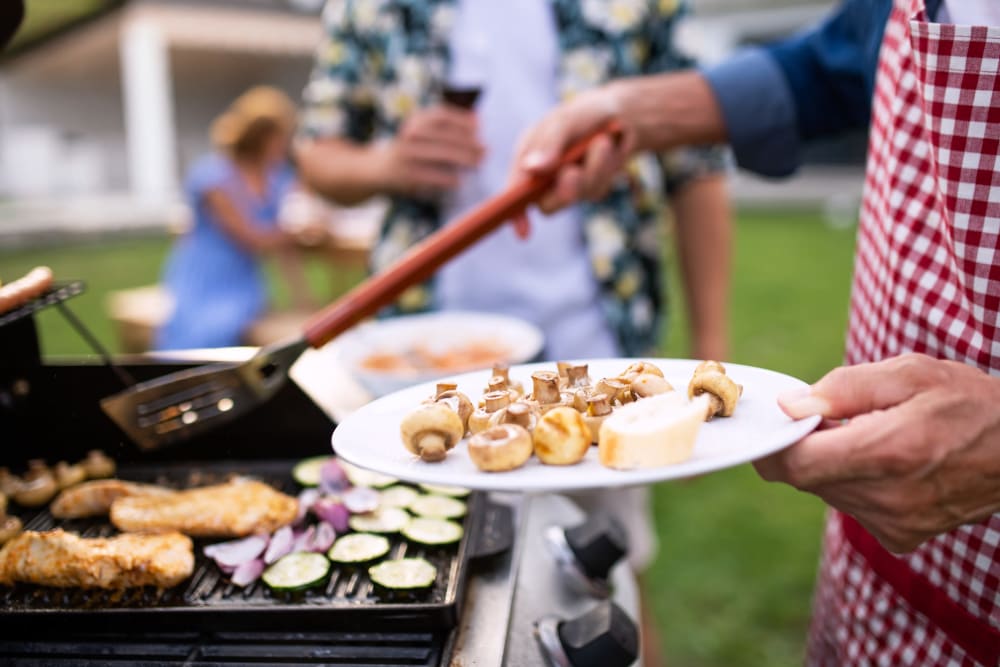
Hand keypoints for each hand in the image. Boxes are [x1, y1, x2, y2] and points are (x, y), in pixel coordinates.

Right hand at [376, 105, 483, 197]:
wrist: (377, 168)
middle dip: (468, 143)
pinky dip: (446, 179)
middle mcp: (410, 134)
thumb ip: (445, 128)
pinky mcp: (405, 174)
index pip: (441, 115)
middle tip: (485, 150)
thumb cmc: (410, 149)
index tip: (480, 126)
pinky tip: (459, 181)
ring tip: (478, 163)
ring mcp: (406, 154)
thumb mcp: (421, 132)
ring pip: (440, 154)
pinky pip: (429, 175)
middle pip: (445, 135)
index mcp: (415, 121)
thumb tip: (477, 122)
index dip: (462, 119)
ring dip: (463, 158)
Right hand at [510, 84, 636, 225]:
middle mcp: (543, 174)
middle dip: (564, 189)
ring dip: (592, 170)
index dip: (516, 213)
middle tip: (574, 171)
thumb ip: (549, 144)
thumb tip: (531, 168)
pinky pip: (596, 191)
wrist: (622, 115)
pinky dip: (606, 169)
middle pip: (546, 203)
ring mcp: (567, 183)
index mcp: (528, 155)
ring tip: (602, 142)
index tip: (524, 231)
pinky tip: (610, 149)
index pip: (515, 190)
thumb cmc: (585, 114)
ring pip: (576, 196)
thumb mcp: (566, 121)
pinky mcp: (589, 188)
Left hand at [754, 353, 999, 553]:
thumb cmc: (969, 402)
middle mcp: (888, 499)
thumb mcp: (910, 373)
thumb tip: (791, 407)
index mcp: (887, 453)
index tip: (779, 421)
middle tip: (833, 416)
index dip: (775, 442)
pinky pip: (852, 505)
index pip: (796, 463)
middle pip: (807, 476)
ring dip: (832, 462)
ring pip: (826, 491)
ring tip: (872, 434)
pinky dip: (855, 481)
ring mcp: (895, 524)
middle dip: (807, 445)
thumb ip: (843, 389)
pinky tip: (888, 461)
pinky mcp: (901, 537)